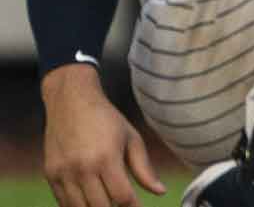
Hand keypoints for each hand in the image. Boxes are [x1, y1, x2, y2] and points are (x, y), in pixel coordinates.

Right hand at [42, 65, 163, 206]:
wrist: (71, 101)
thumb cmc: (106, 119)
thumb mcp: (131, 139)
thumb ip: (144, 168)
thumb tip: (160, 192)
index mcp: (106, 158)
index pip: (122, 196)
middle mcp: (82, 168)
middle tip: (123, 204)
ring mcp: (63, 173)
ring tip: (108, 202)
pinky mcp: (50, 174)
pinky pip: (63, 202)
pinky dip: (77, 206)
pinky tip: (89, 201)